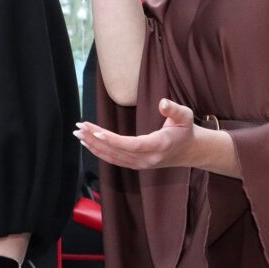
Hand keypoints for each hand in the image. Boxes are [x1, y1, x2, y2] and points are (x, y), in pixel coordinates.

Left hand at [73, 97, 197, 170]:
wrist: (190, 151)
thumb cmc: (185, 130)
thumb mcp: (185, 116)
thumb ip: (174, 109)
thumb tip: (162, 102)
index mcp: (159, 146)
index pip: (132, 145)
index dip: (113, 140)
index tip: (96, 132)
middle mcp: (148, 159)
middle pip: (117, 151)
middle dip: (96, 139)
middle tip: (79, 127)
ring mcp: (141, 164)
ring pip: (113, 157)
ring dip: (93, 146)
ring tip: (78, 134)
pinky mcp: (136, 164)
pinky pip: (114, 160)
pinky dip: (99, 152)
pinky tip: (87, 144)